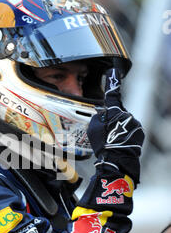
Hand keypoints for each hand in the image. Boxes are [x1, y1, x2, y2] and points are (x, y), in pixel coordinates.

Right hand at [87, 68, 144, 184]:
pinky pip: (130, 129)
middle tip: (105, 134)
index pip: (112, 94)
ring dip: (118, 129)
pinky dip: (125, 134)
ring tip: (112, 141)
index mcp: (115, 112)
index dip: (112, 82)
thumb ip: (98, 117)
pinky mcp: (140, 132)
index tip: (113, 71)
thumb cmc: (104, 146)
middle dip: (112, 120)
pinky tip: (119, 143)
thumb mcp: (93, 129)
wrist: (118, 161)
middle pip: (117, 113)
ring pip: (124, 122)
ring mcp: (135, 124)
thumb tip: (103, 114)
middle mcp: (127, 115)